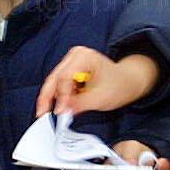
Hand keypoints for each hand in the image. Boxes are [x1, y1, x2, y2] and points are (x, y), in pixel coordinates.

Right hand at [35, 47, 159, 117]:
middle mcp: (76, 55)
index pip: (64, 77)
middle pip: (54, 77)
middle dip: (48, 97)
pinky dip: (59, 96)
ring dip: (53, 97)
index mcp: (84, 57)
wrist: (128, 81)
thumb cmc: (119, 85)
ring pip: (54, 81)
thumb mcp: (100, 99)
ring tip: (54, 112)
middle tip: (41, 113)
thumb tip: (62, 111)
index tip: (60, 112)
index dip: (60, 96)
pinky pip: (59, 83)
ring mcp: (72, 61)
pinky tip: (62, 105)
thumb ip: (79, 104)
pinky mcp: (71, 69)